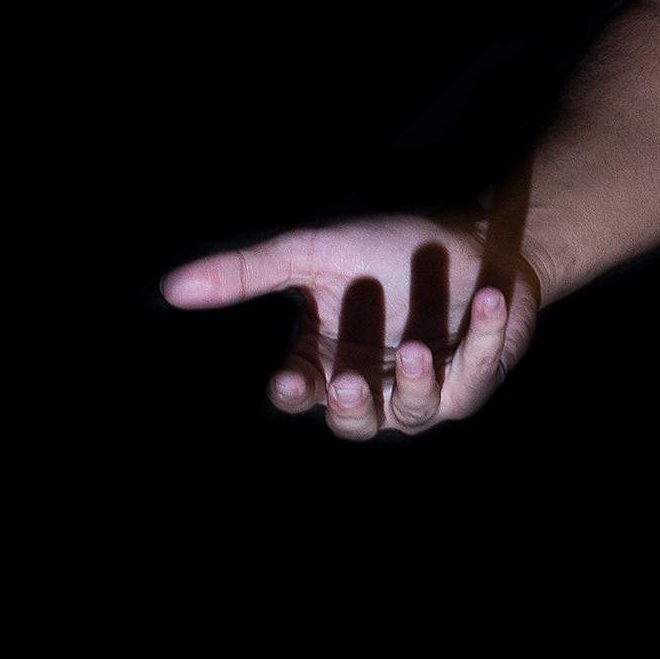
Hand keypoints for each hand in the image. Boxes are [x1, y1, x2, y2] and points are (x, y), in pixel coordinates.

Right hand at [162, 202, 541, 441]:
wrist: (466, 236)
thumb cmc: (382, 249)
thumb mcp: (310, 253)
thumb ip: (247, 273)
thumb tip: (171, 287)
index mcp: (327, 363)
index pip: (301, 392)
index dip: (294, 392)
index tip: (291, 380)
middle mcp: (373, 386)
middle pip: (355, 422)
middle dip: (352, 408)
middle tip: (351, 382)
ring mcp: (425, 389)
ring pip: (413, 411)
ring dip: (415, 383)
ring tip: (413, 349)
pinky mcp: (475, 376)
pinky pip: (479, 368)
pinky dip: (486, 335)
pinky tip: (488, 298)